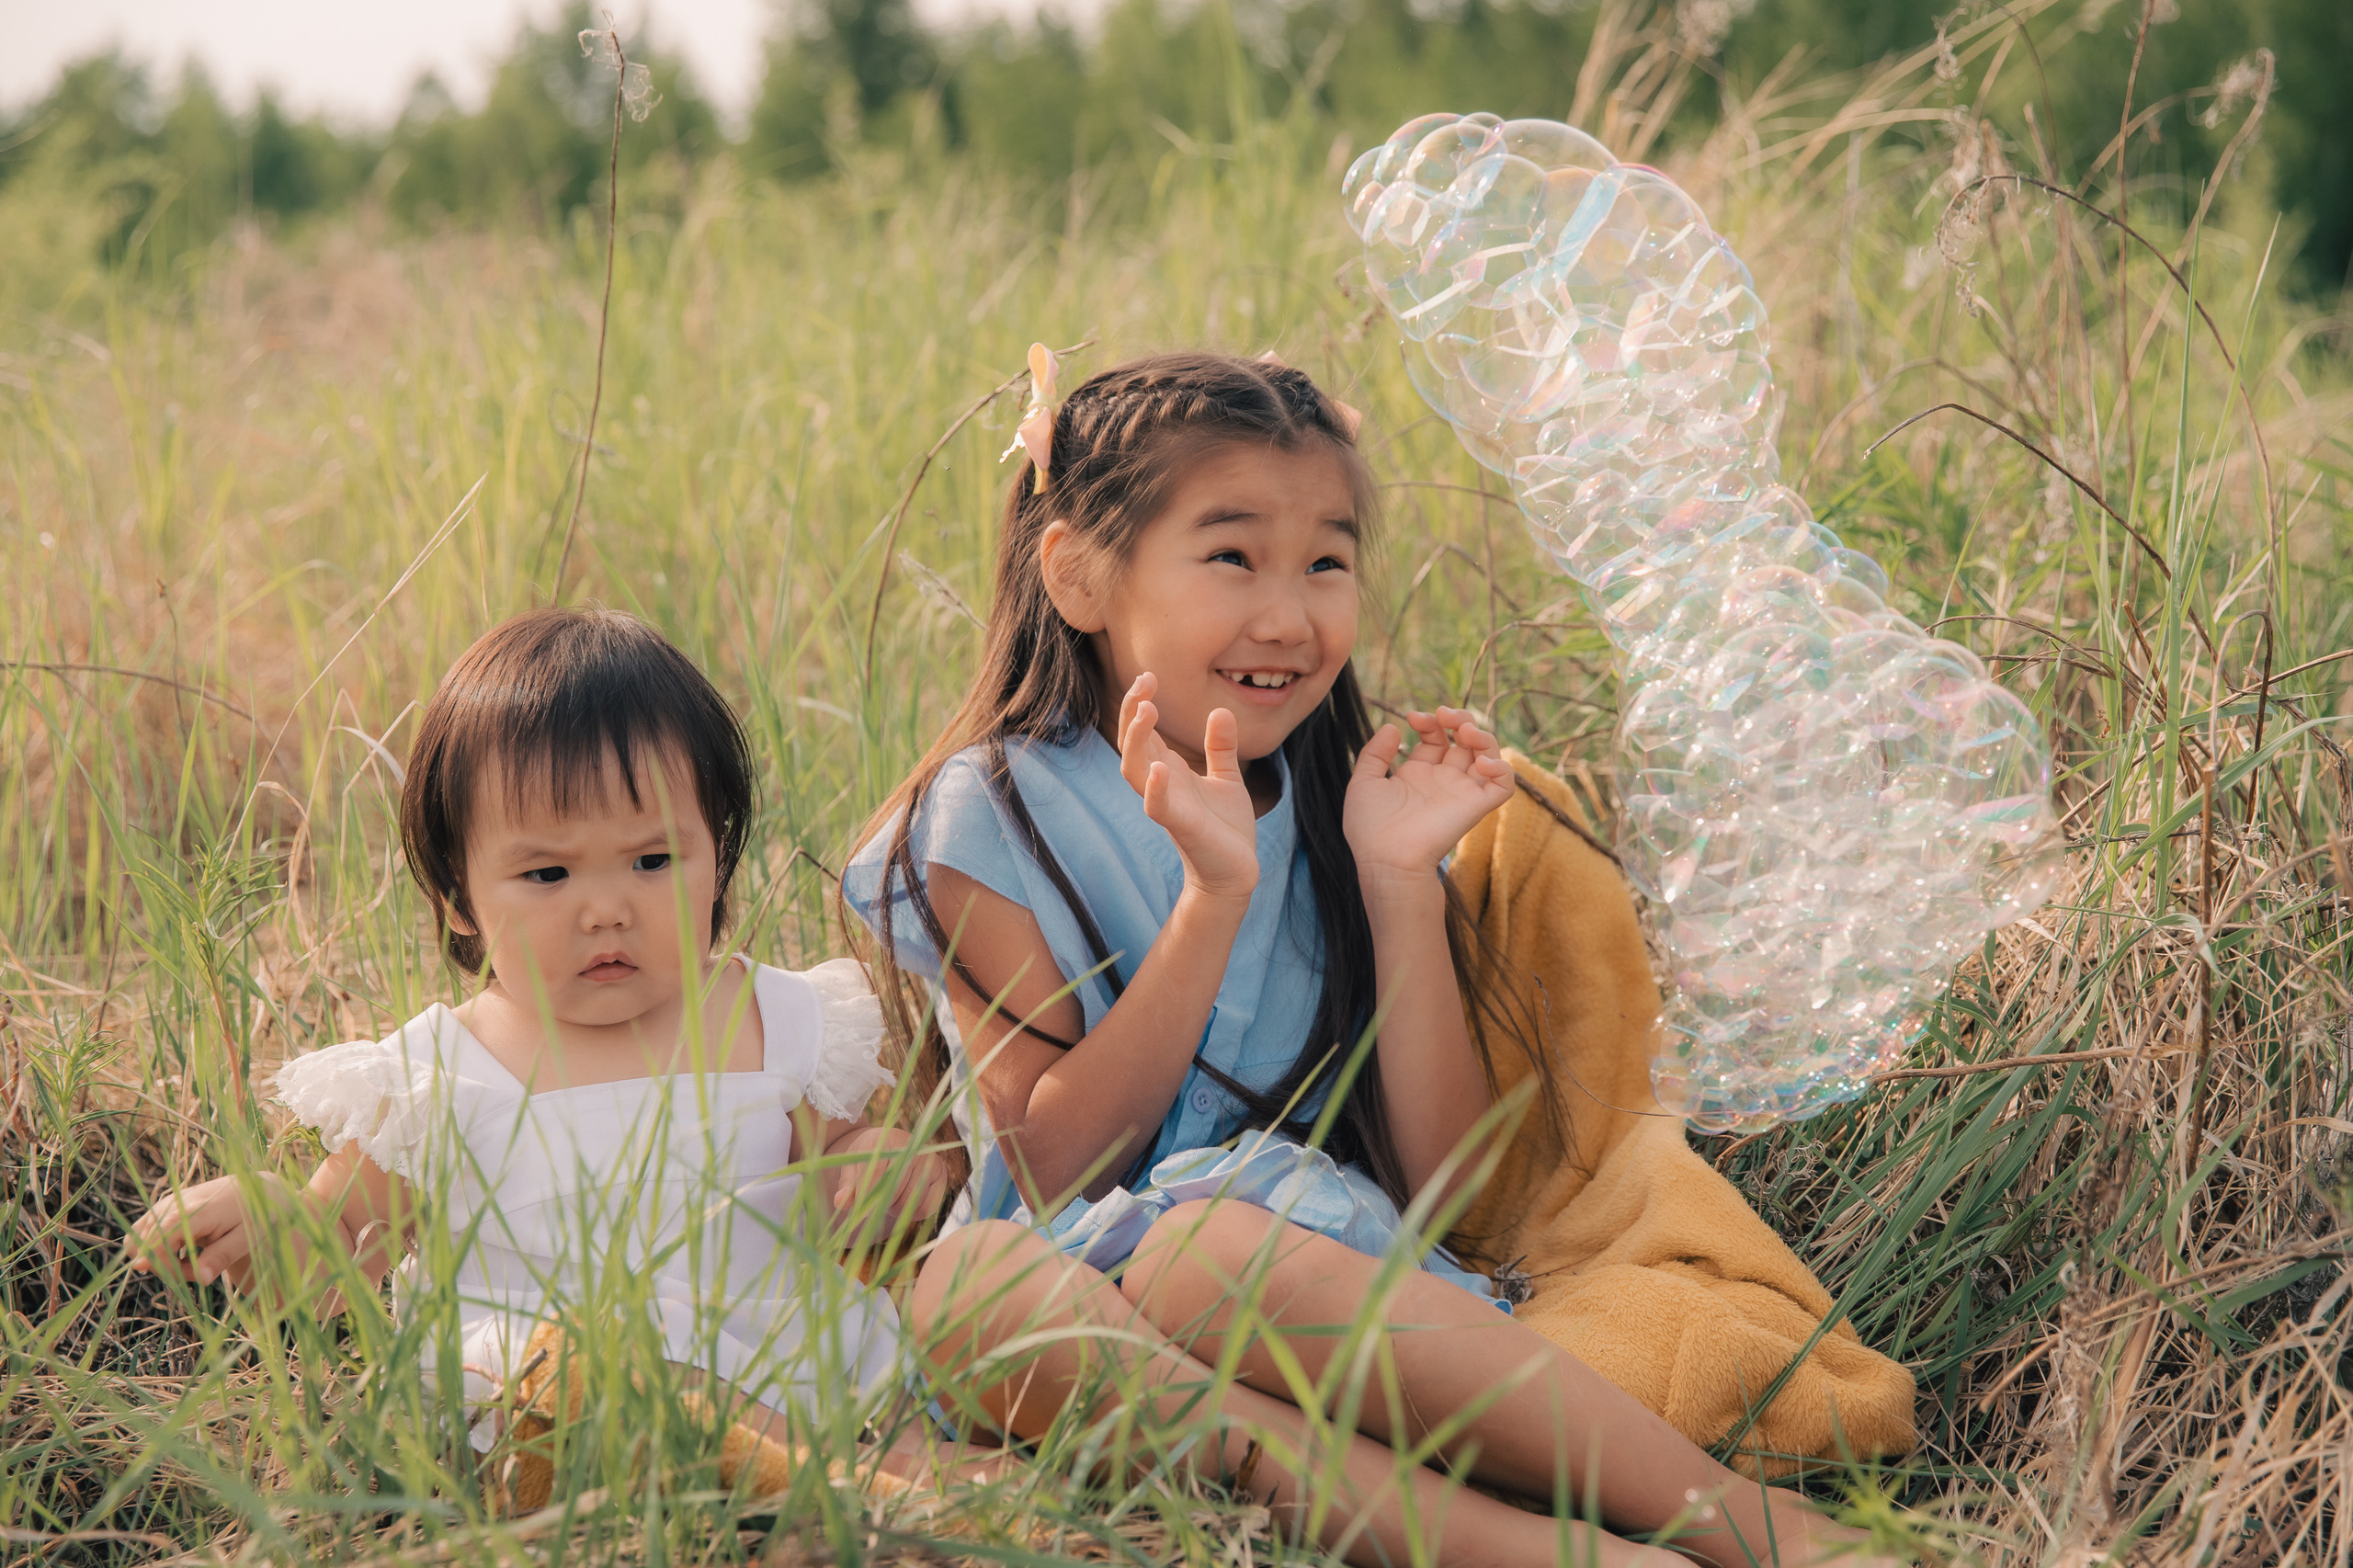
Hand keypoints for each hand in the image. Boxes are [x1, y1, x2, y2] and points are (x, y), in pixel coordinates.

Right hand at [125, 1173, 282, 1288]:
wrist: (254, 1191)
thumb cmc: (253, 1216)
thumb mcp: (245, 1239)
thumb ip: (222, 1257)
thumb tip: (201, 1279)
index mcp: (199, 1210)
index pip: (164, 1232)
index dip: (151, 1252)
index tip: (149, 1270)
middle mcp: (177, 1203)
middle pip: (147, 1241)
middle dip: (165, 1266)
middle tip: (198, 1273)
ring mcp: (168, 1203)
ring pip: (139, 1238)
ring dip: (157, 1259)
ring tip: (190, 1264)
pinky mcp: (164, 1207)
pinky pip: (143, 1233)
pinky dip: (154, 1249)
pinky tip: (180, 1254)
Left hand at [829, 1125, 949, 1227]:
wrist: (892, 1147)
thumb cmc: (868, 1159)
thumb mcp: (853, 1167)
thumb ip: (847, 1185)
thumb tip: (840, 1203)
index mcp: (885, 1140)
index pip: (876, 1174)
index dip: (866, 1196)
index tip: (859, 1212)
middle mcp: (912, 1147)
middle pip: (894, 1191)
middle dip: (880, 1204)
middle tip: (874, 1202)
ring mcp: (930, 1160)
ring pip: (909, 1202)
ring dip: (895, 1209)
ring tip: (890, 1198)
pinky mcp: (941, 1175)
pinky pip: (926, 1208)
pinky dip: (912, 1213)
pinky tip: (905, 1201)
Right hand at [1117, 672, 1259, 900]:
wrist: (1236, 872)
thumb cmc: (1225, 828)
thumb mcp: (1227, 778)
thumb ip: (1220, 747)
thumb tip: (1219, 710)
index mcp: (1169, 771)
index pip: (1143, 732)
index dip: (1140, 703)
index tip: (1150, 677)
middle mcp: (1161, 785)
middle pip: (1132, 744)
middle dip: (1133, 712)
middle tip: (1145, 683)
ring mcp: (1167, 806)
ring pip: (1135, 771)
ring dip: (1136, 741)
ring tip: (1146, 711)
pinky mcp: (1181, 828)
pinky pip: (1158, 807)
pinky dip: (1155, 789)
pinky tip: (1160, 768)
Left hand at [1343, 707, 1513, 884]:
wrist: (1386, 859)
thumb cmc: (1370, 828)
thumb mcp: (1364, 783)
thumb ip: (1374, 753)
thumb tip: (1394, 727)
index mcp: (1417, 775)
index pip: (1435, 738)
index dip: (1430, 722)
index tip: (1413, 717)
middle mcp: (1442, 781)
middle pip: (1465, 741)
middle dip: (1460, 719)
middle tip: (1445, 714)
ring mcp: (1461, 792)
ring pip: (1489, 755)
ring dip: (1482, 735)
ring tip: (1464, 730)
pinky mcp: (1477, 806)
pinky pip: (1504, 785)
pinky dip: (1501, 768)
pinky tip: (1482, 762)